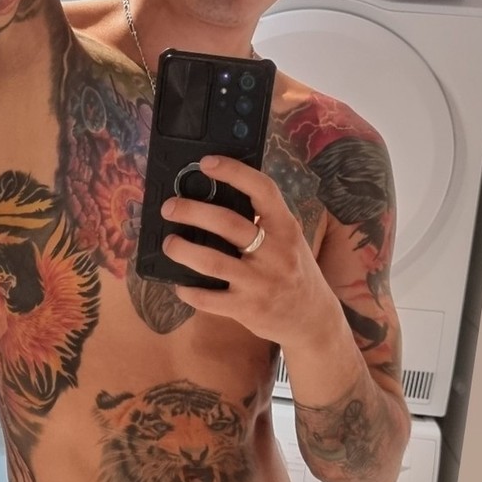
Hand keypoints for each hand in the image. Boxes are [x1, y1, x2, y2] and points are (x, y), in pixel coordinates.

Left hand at [159, 155, 343, 348]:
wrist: (313, 319)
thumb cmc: (294, 270)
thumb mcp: (289, 240)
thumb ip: (264, 220)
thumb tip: (217, 195)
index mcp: (285, 227)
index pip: (262, 190)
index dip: (234, 172)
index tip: (206, 163)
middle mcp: (275, 252)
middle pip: (227, 223)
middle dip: (191, 211)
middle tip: (169, 207)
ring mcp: (261, 282)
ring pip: (212, 262)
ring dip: (183, 250)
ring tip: (169, 243)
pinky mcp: (247, 309)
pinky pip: (209, 299)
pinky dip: (189, 290)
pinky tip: (180, 284)